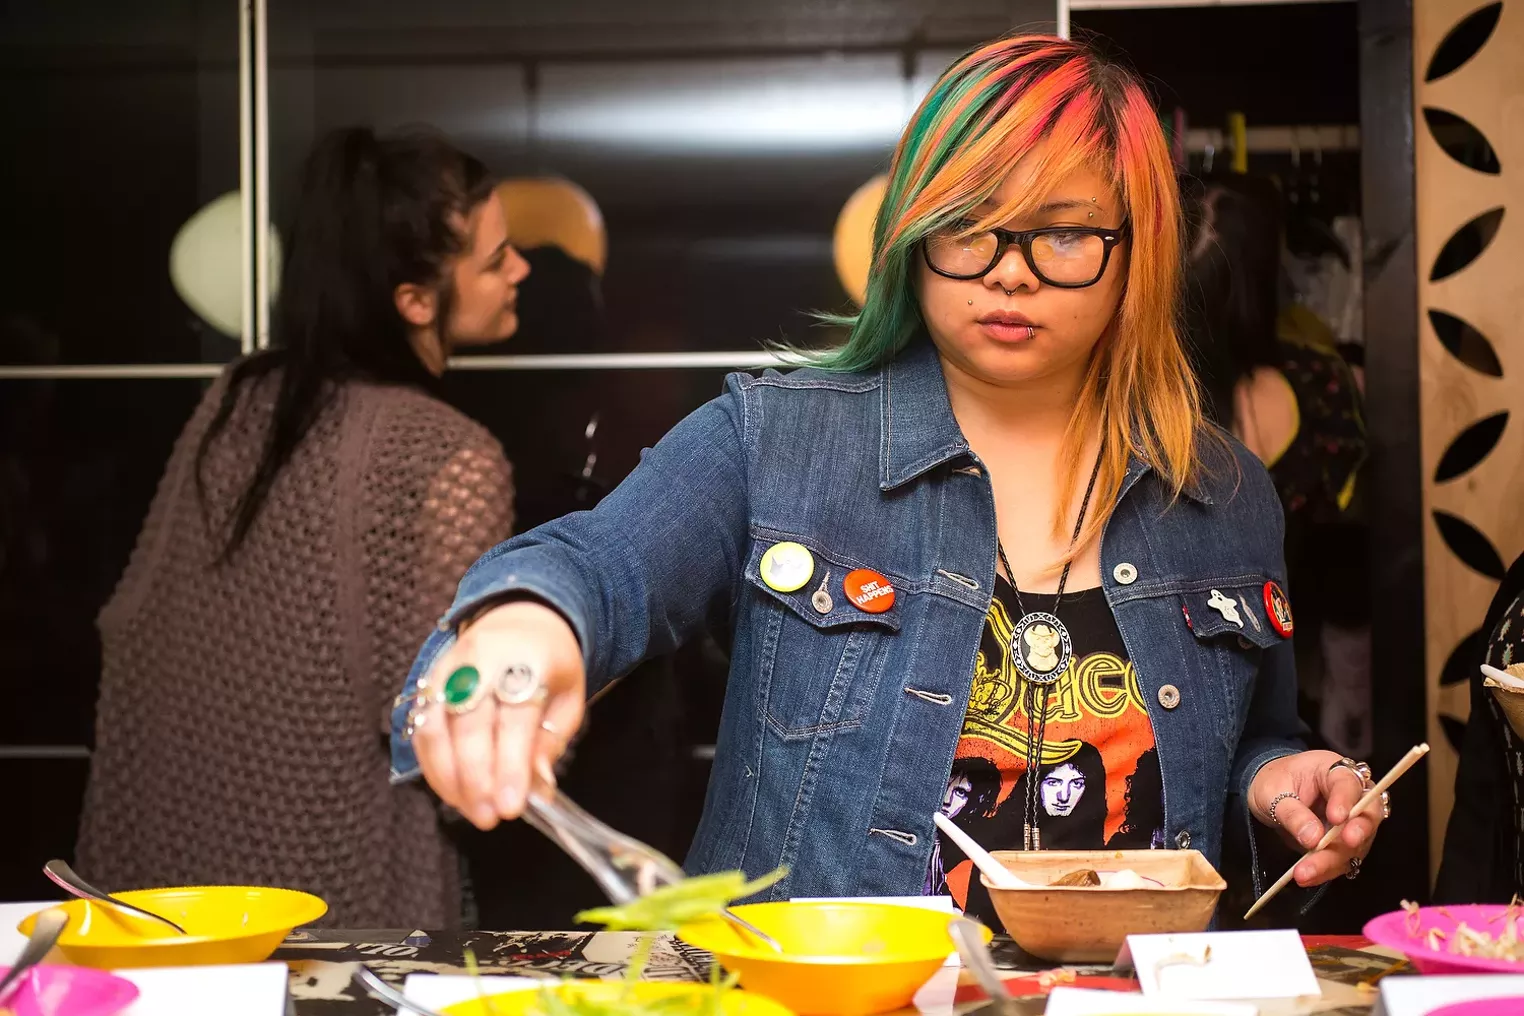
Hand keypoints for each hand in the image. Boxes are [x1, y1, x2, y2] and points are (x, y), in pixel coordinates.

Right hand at [411, 600, 585, 829]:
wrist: (520, 617)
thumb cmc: (549, 665)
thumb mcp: (568, 697)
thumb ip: (552, 741)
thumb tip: (537, 788)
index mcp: (527, 658)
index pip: (515, 717)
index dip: (511, 765)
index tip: (512, 807)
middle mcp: (482, 659)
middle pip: (470, 724)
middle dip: (477, 779)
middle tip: (489, 817)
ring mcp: (448, 667)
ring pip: (435, 726)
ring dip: (448, 777)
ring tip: (470, 810)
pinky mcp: (427, 679)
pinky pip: (419, 726)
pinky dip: (432, 764)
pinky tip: (451, 791)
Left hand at [1248, 750, 1382, 886]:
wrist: (1268, 793)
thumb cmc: (1272, 782)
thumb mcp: (1272, 792)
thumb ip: (1293, 813)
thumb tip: (1313, 839)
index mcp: (1333, 770)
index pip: (1348, 783)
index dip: (1346, 801)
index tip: (1337, 818)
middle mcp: (1351, 795)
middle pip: (1367, 814)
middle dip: (1357, 833)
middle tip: (1346, 845)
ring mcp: (1351, 821)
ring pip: (1356, 843)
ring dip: (1333, 860)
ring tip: (1305, 873)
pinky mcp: (1344, 843)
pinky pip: (1342, 858)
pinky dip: (1326, 869)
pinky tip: (1308, 876)